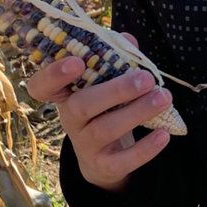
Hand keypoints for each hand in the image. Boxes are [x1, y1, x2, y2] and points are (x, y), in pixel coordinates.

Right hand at [25, 35, 173, 191]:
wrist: (104, 159)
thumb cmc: (106, 109)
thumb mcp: (106, 85)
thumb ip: (116, 60)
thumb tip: (128, 40)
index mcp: (65, 95)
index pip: (42, 87)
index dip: (53, 74)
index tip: (77, 61)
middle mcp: (70, 120)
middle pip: (81, 105)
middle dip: (115, 90)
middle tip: (146, 79)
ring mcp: (84, 145)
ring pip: (105, 129)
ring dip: (137, 112)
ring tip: (164, 98)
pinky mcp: (104, 166)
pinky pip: (123, 160)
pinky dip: (145, 148)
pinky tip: (164, 134)